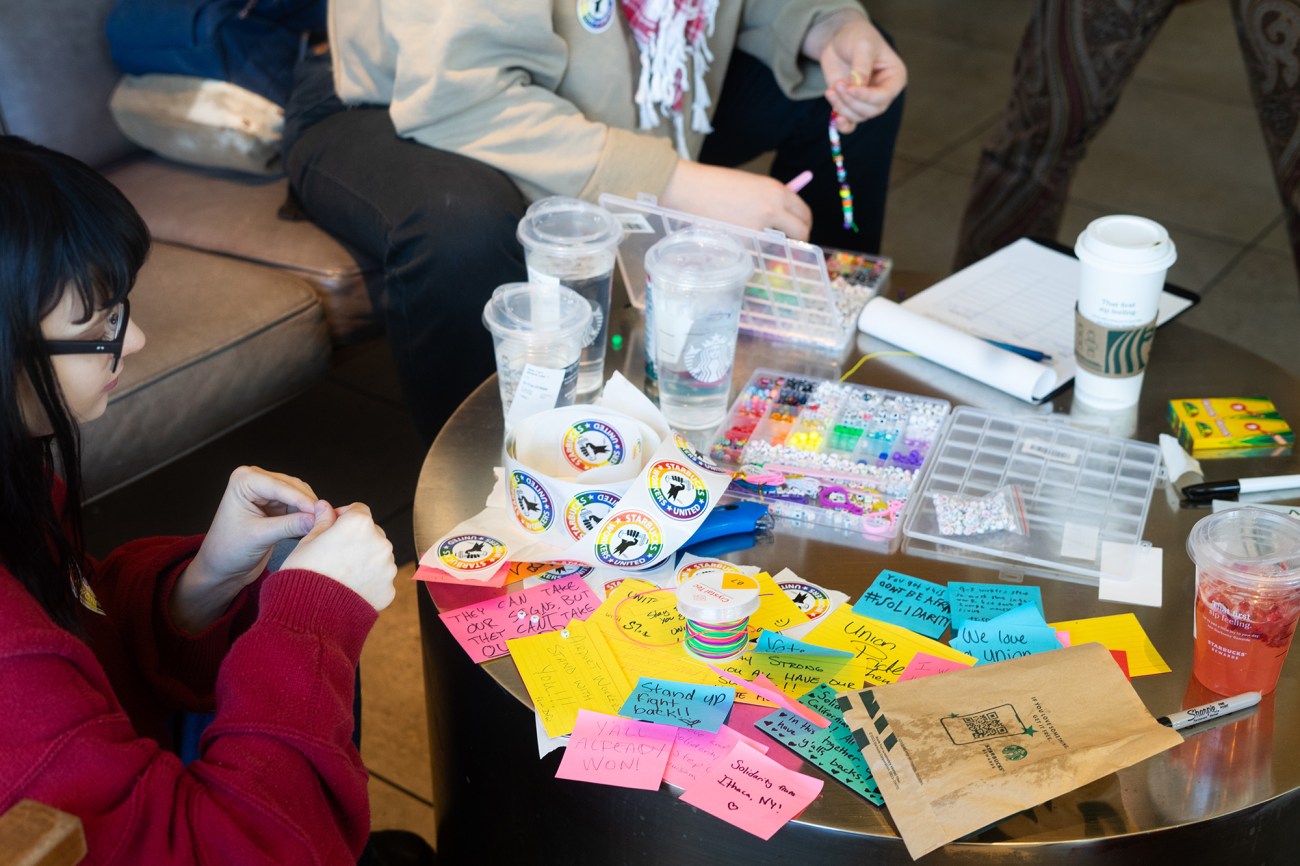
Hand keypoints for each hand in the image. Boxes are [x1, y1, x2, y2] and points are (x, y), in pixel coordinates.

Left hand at [172, 466, 318, 631]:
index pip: (279, 486)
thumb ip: (289, 526)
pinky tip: (314, 525)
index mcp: (244, 480)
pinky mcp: (276, 504)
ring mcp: (267, 492)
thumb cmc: (228, 551)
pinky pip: (299, 505)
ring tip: (321, 524)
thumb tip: (316, 519)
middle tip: (324, 520)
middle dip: (308, 504)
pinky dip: (307, 515)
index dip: (301, 500)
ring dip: (310, 509)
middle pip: (292, 487)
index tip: (319, 512)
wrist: (222, 568)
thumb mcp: (259, 537)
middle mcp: (255, 480)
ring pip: (299, 495)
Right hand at [281, 501, 397, 610]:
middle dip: (357, 539)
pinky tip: (350, 589)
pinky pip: (380, 579)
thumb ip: (323, 521)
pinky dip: (369, 582)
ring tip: (342, 574)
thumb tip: (325, 507)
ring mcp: (387, 568)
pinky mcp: (388, 589)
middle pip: (372, 532)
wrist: (309, 616)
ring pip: (378, 556)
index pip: (358, 510)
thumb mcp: (307, 542)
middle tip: (336, 554)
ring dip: (365, 560)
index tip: (334, 526)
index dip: (344, 516)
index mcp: (359, 525)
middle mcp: (379, 543)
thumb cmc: (304, 577)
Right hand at [661, 161, 811, 239]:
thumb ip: (769, 200)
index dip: (804, 223)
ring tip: (751, 236)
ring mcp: (759, 228)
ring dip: (771, 245)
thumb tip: (782, 218)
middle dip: (799, 240)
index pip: (803, 212)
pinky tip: (734, 238)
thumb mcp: (750, 185)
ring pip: (777, 244)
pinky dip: (750, 248)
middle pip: (801, 231)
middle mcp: (772, 209)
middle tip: (790, 244)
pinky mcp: (744, 242)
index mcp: (775, 191)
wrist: (689, 188)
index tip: (799, 230)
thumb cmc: (715, 184)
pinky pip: (756, 250)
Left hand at [803, 11, 906, 133]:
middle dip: (852, 101)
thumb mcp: (862, 46)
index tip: (850, 88)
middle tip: (838, 85)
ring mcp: (867, 100)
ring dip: (842, 107)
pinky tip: (836, 119)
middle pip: (872, 110)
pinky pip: (850, 124)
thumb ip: (862, 66)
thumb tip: (858, 86)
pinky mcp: (851, 104)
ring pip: (858, 116)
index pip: (885, 96)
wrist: (840, 39)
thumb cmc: (857, 37)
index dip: (867, 96)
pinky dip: (843, 124)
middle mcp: (884, 92)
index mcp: (895, 77)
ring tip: (832, 89)